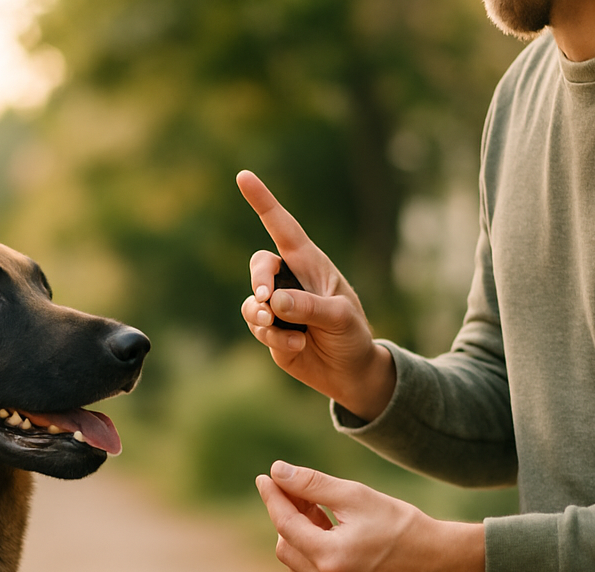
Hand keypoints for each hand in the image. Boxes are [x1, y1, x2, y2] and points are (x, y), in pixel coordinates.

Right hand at [237, 170, 395, 421]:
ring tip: (278, 329)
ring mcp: (277, 307)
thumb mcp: (339, 317)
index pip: (282, 226)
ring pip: (251, 302)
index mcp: (310, 263)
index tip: (243, 176)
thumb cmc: (352, 335)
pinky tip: (297, 347)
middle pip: (259, 266)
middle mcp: (290, 281)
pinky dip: (273, 338)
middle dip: (258, 280)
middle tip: (265, 300)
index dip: (263, 201)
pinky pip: (257, 328)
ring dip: (260, 316)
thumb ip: (308, 307)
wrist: (349, 372)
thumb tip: (272, 302)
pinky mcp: (270, 332)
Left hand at [255, 462, 484, 571]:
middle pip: (285, 546)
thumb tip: (277, 471)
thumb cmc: (401, 525)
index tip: (265, 477)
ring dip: (301, 538)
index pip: (285, 523)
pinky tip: (334, 539)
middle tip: (305, 495)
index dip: (274, 497)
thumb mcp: (357, 497)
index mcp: (330, 558)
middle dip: (290, 517)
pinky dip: (314, 558)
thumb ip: (313, 484)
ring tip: (324, 516)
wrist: (440, 563)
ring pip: (296, 564)